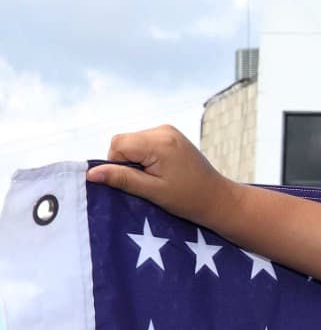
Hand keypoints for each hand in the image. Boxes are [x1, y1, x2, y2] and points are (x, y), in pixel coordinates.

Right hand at [85, 125, 238, 226]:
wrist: (218, 199)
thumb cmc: (189, 199)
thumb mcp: (153, 192)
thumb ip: (123, 179)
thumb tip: (92, 173)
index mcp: (160, 142)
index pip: (118, 145)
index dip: (118, 165)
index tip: (137, 182)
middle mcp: (163, 130)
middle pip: (123, 142)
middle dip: (127, 162)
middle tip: (148, 182)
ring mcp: (168, 131)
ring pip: (132, 142)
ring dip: (136, 160)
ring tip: (158, 177)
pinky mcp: (171, 135)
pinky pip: (144, 142)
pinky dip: (145, 156)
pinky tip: (162, 170)